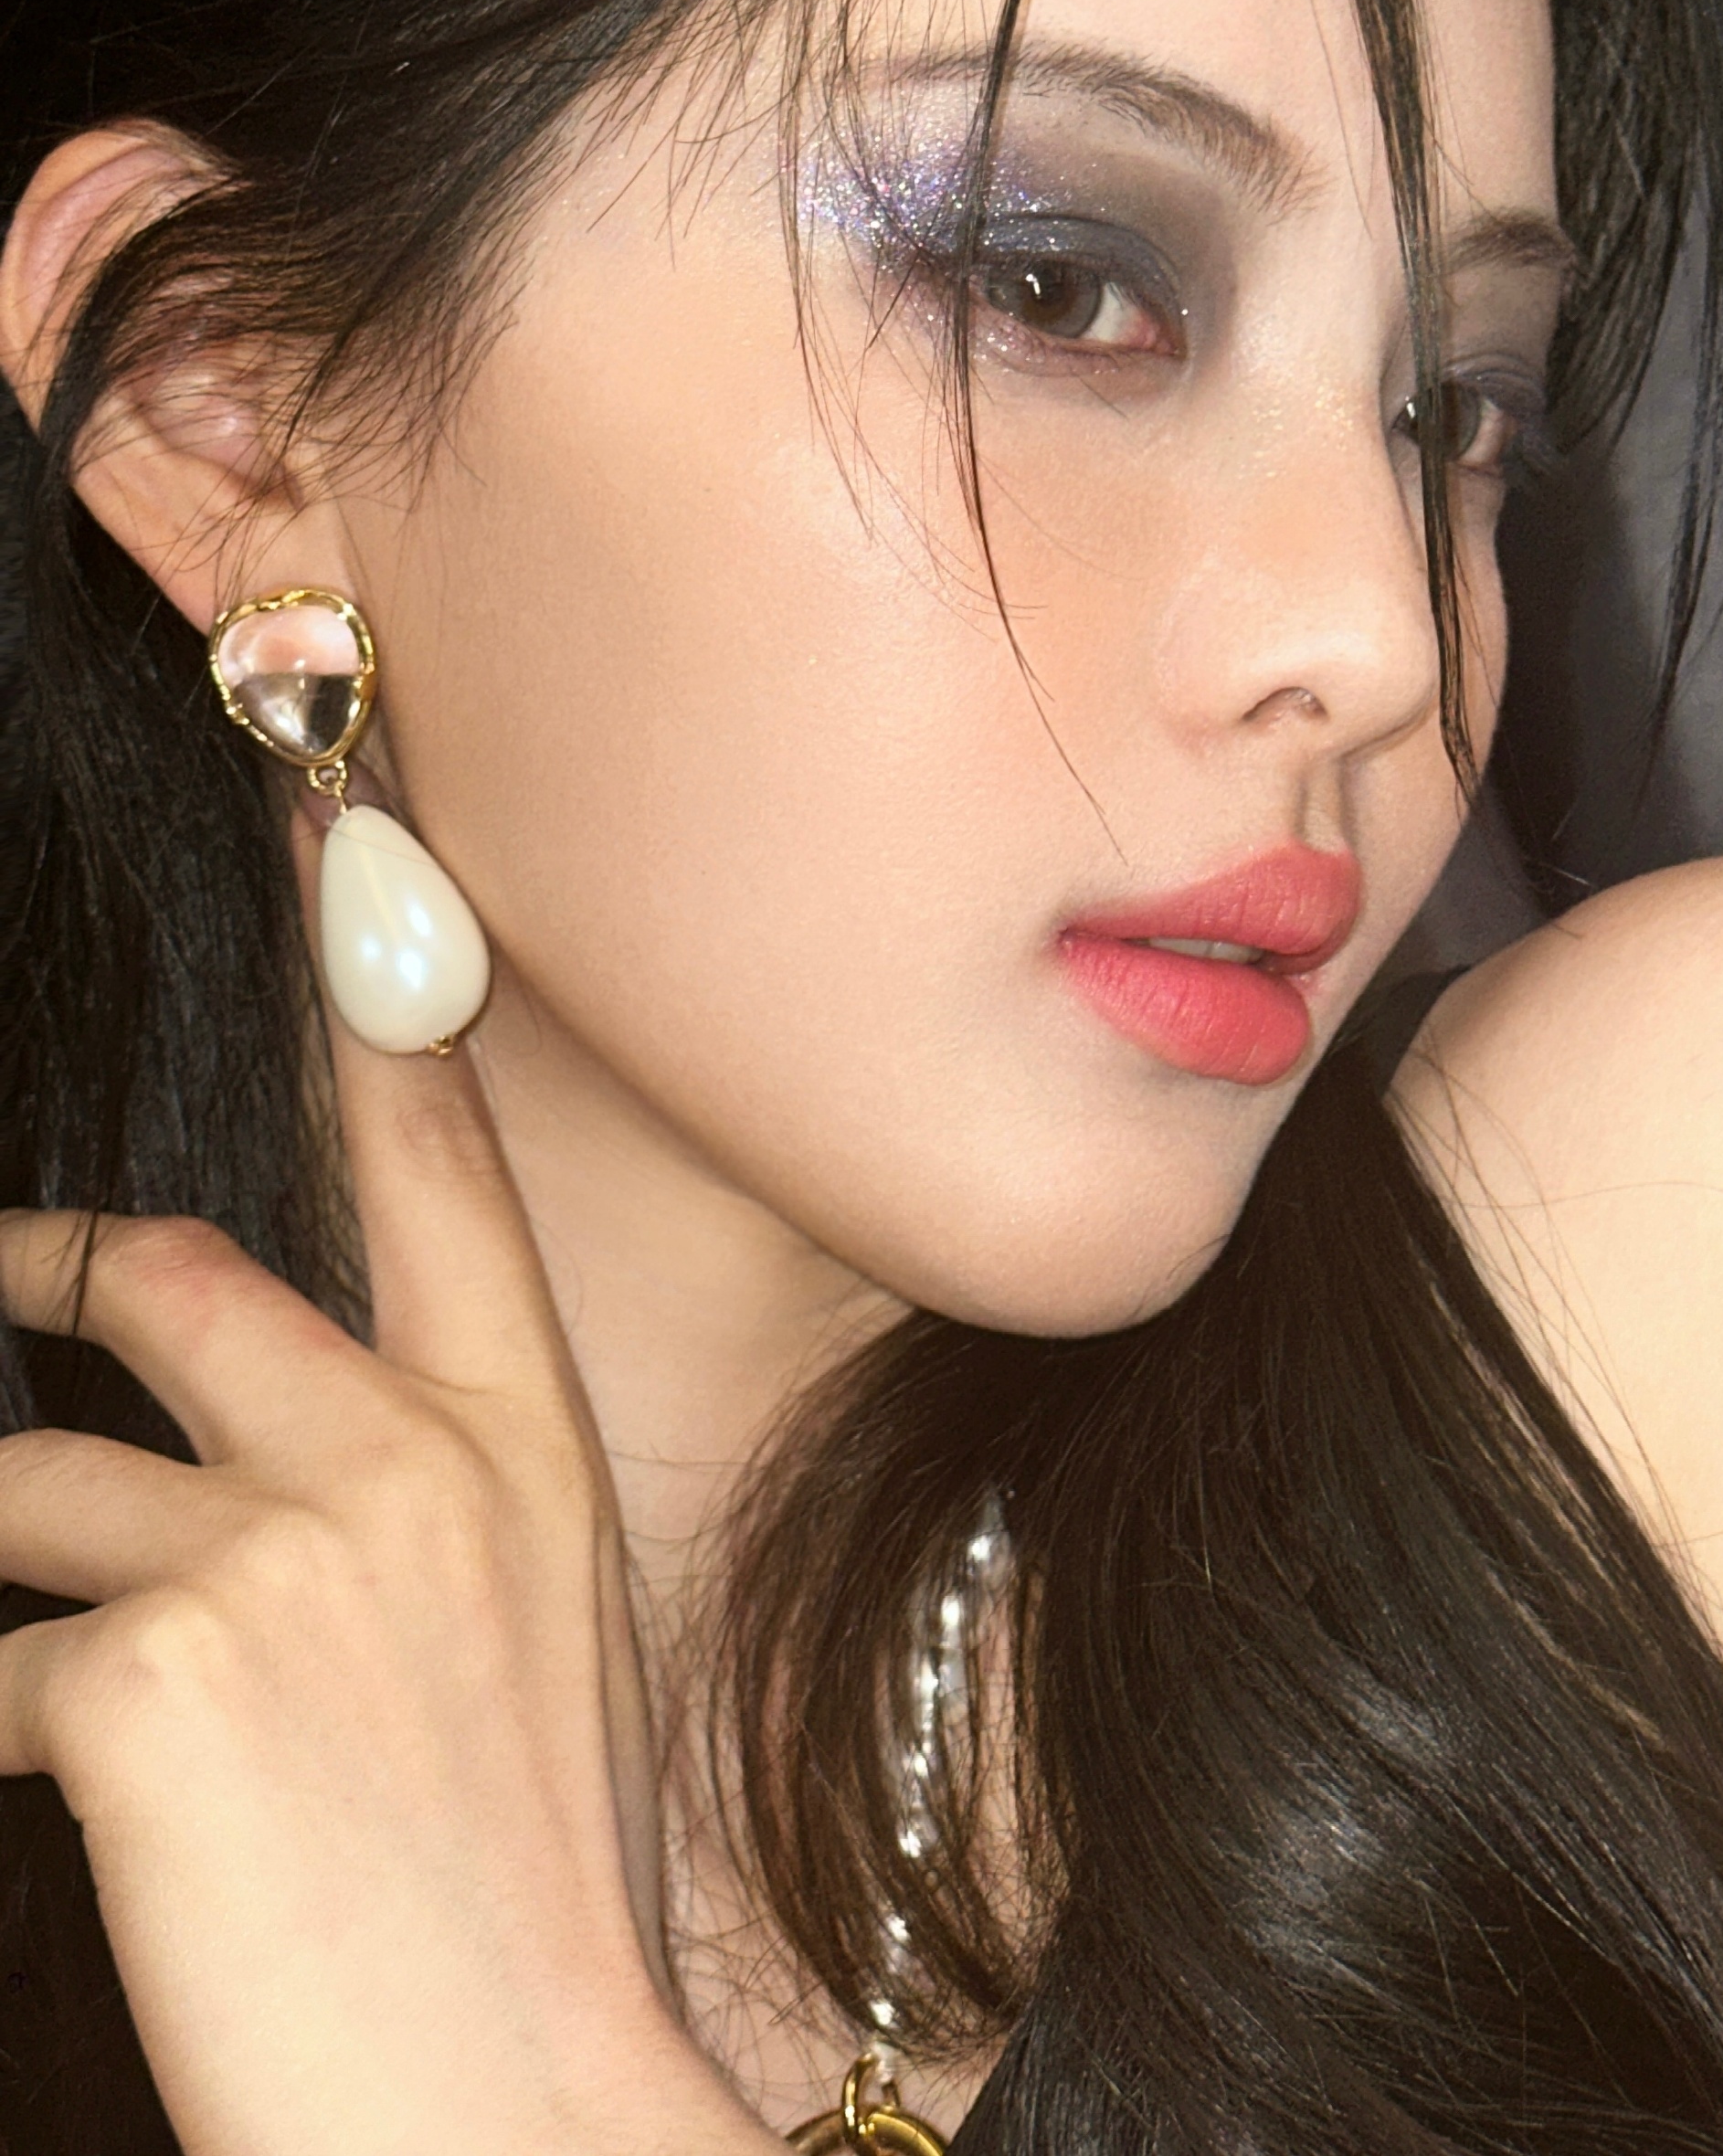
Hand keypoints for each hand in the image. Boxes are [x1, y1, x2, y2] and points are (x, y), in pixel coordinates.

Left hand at [0, 862, 780, 2153]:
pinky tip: (98, 1836)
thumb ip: (419, 1505)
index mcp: (522, 1447)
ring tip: (71, 1681)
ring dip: (22, 1580)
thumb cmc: (528, 1889)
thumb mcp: (524, 1640)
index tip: (345, 835)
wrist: (519, 2105)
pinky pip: (1, 1669)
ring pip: (44, 1491)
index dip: (380, 1002)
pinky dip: (14, 1737)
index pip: (436, 1169)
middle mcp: (408, 1461)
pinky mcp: (144, 1674)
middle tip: (15, 1272)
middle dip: (63, 1270)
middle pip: (180, 1278)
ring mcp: (276, 1552)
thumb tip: (277, 1453)